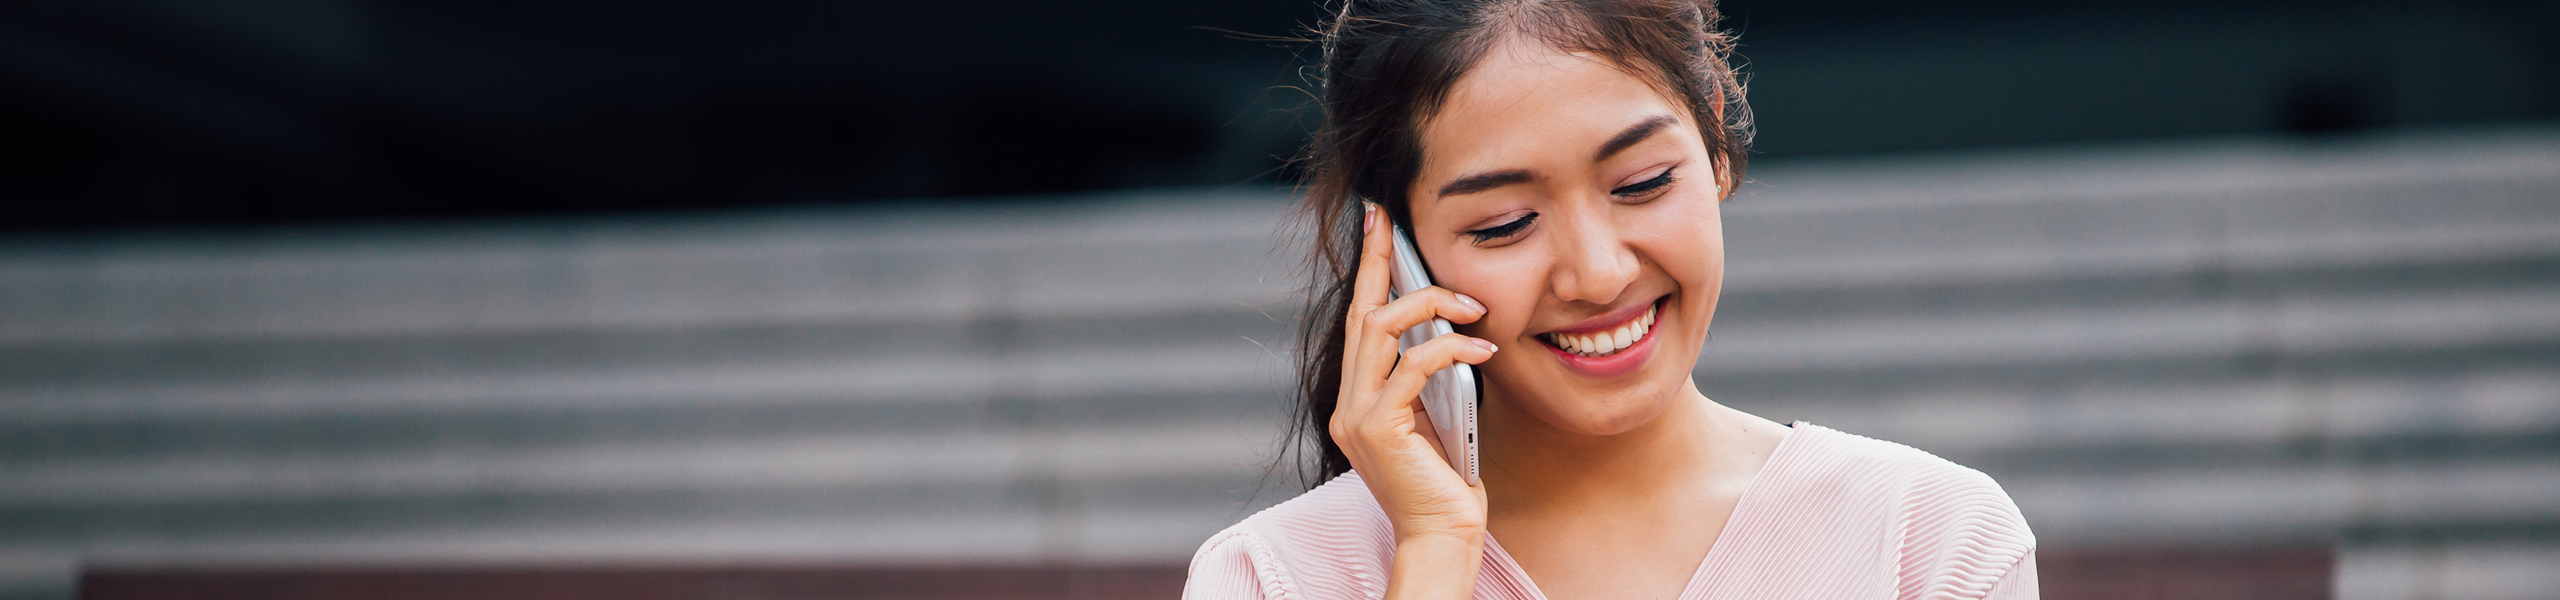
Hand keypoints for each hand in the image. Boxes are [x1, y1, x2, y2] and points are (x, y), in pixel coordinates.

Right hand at [1332, 203, 1497, 549]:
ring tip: (1473, 306)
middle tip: (1395, 221)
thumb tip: (1448, 330)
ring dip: (1429, 307)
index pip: (1359, 321)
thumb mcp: (1438, 418)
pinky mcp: (1378, 429)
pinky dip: (1449, 348)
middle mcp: (1348, 403)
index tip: (1376, 223)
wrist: (1441, 539)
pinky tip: (1482, 347)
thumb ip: (1430, 379)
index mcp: (1358, 400)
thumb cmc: (1447, 485)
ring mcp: (1357, 415)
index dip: (1368, 270)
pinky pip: (1413, 367)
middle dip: (1380, 262)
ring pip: (1379, 330)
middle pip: (1360, 313)